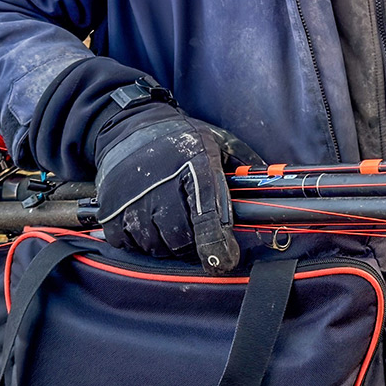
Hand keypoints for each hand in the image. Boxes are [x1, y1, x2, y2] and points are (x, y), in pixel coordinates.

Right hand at [92, 103, 258, 272]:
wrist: (128, 125)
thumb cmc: (179, 137)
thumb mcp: (217, 141)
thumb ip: (244, 165)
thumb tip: (274, 185)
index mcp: (195, 167)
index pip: (208, 215)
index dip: (217, 243)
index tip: (225, 260)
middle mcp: (163, 185)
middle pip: (181, 239)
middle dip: (191, 243)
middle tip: (193, 229)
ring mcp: (133, 198)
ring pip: (155, 245)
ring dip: (166, 243)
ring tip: (169, 221)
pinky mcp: (111, 209)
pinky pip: (128, 243)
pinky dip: (140, 240)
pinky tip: (147, 221)